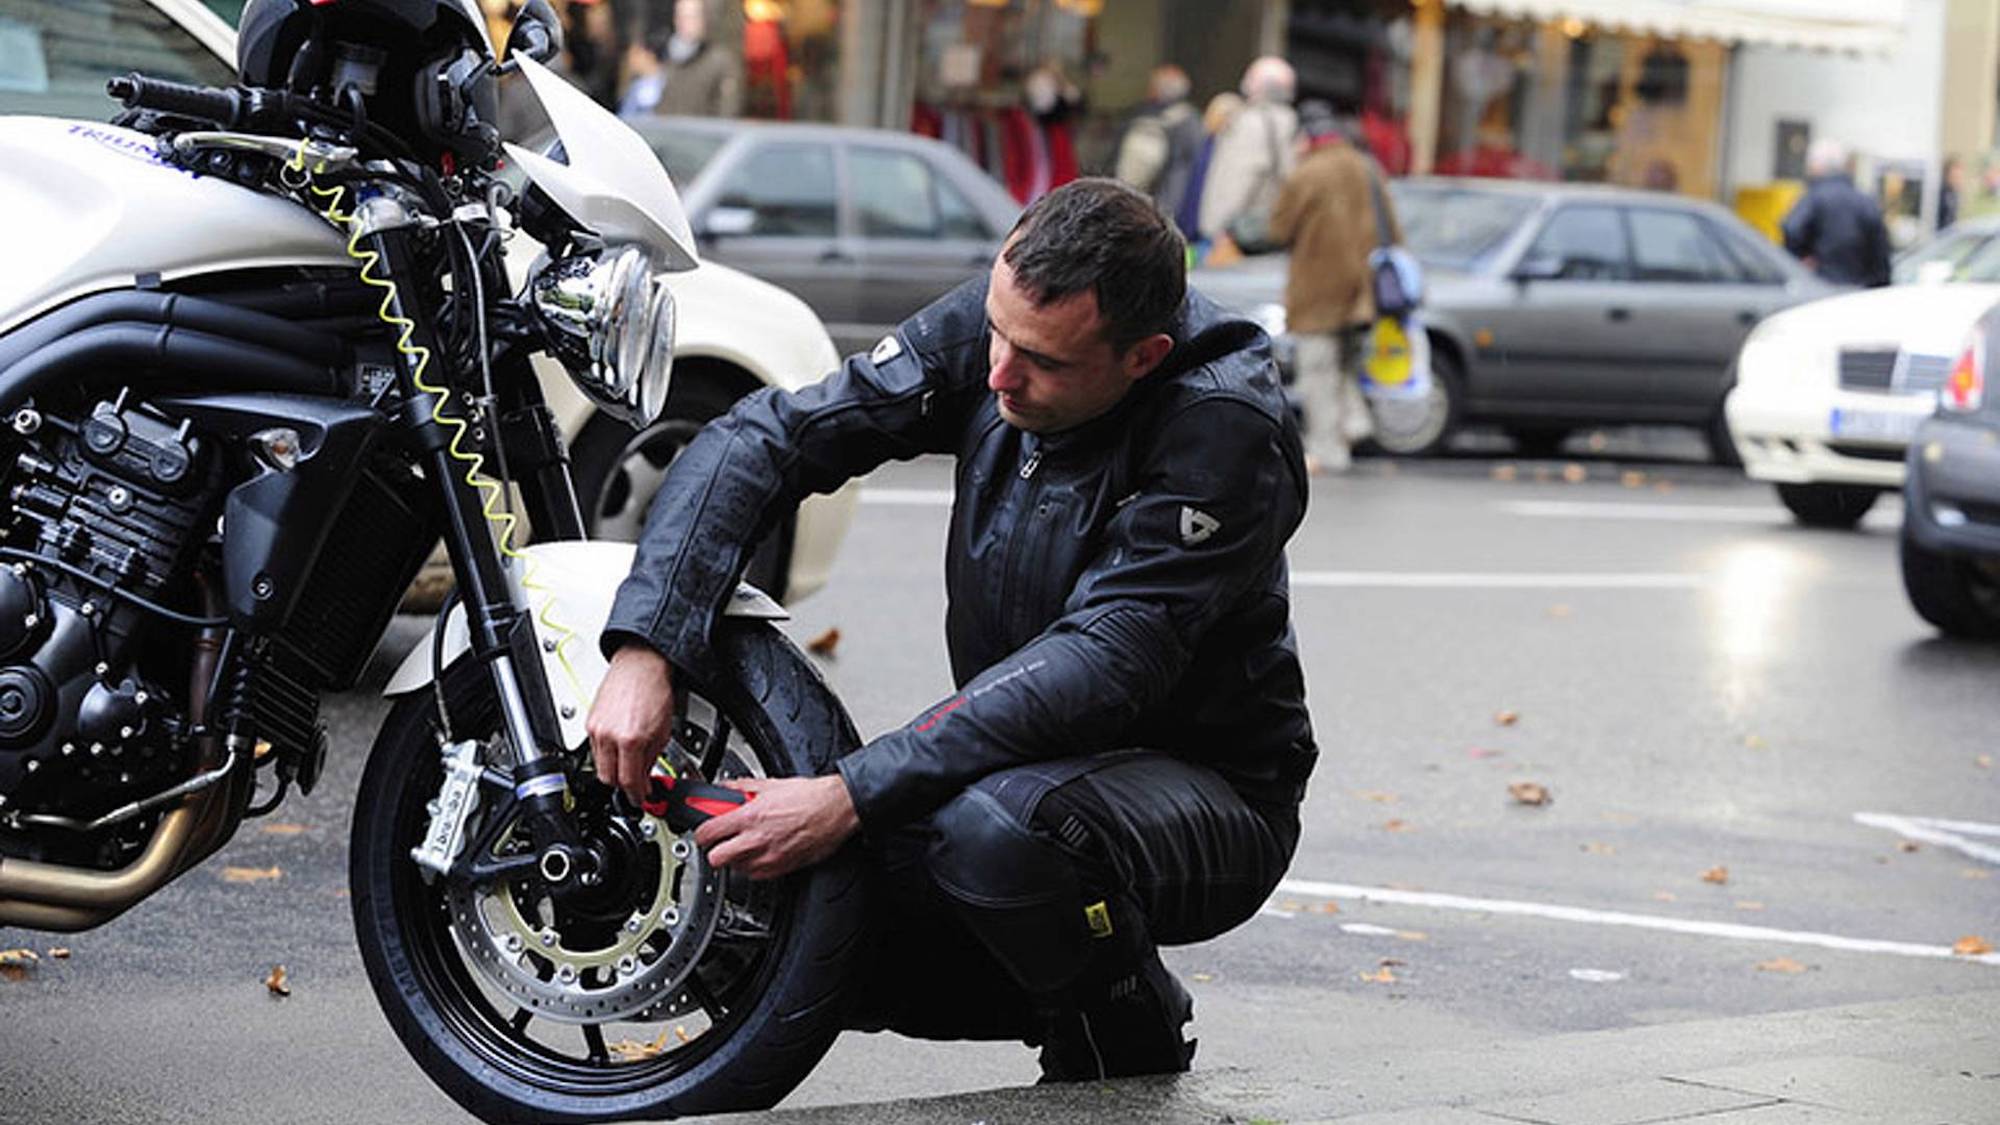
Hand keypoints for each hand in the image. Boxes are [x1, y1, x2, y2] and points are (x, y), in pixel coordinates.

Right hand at [585, 645, 675, 802]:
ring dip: (614, 770)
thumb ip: (652, 760)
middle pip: (608, 779)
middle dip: (623, 785)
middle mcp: (609, 735)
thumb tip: (645, 779)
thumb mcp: (663, 732)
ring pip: (599, 765)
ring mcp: (596, 729)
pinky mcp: (589, 722)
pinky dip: (606, 755)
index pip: (629, 782)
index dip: (636, 795)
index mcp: (631, 740)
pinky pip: (594, 750)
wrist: (641, 666)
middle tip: (636, 784)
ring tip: (629, 763)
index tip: (641, 797)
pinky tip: (619, 748)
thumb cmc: (655, 690)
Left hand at [694, 775, 858, 879]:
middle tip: (722, 840)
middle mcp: (757, 840)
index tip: (703, 830)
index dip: (701, 833)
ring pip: (735, 868)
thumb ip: (743, 787)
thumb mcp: (771, 784)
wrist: (837, 810)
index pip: (708, 833)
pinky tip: (760, 851)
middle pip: (716, 859)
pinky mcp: (782, 868)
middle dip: (715, 850)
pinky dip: (753, 866)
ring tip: (745, 843)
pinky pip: (756, 875)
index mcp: (751, 816)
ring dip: (735, 857)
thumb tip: (727, 788)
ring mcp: (769, 857)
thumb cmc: (811, 797)